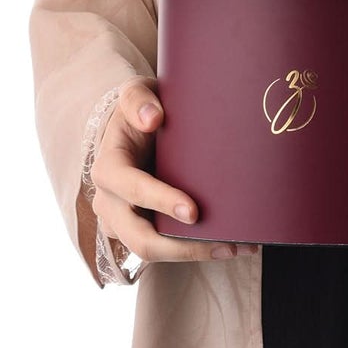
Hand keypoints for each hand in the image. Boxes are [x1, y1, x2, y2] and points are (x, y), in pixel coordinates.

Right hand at [90, 80, 258, 262]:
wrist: (139, 125)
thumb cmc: (141, 109)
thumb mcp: (136, 93)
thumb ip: (138, 99)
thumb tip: (152, 118)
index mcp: (108, 168)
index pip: (131, 190)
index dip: (160, 202)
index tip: (194, 211)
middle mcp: (110, 202)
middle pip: (140, 239)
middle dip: (183, 247)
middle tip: (226, 244)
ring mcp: (123, 222)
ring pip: (154, 251)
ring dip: (195, 254)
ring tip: (239, 248)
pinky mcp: (142, 231)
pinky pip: (166, 249)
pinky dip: (197, 250)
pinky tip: (233, 245)